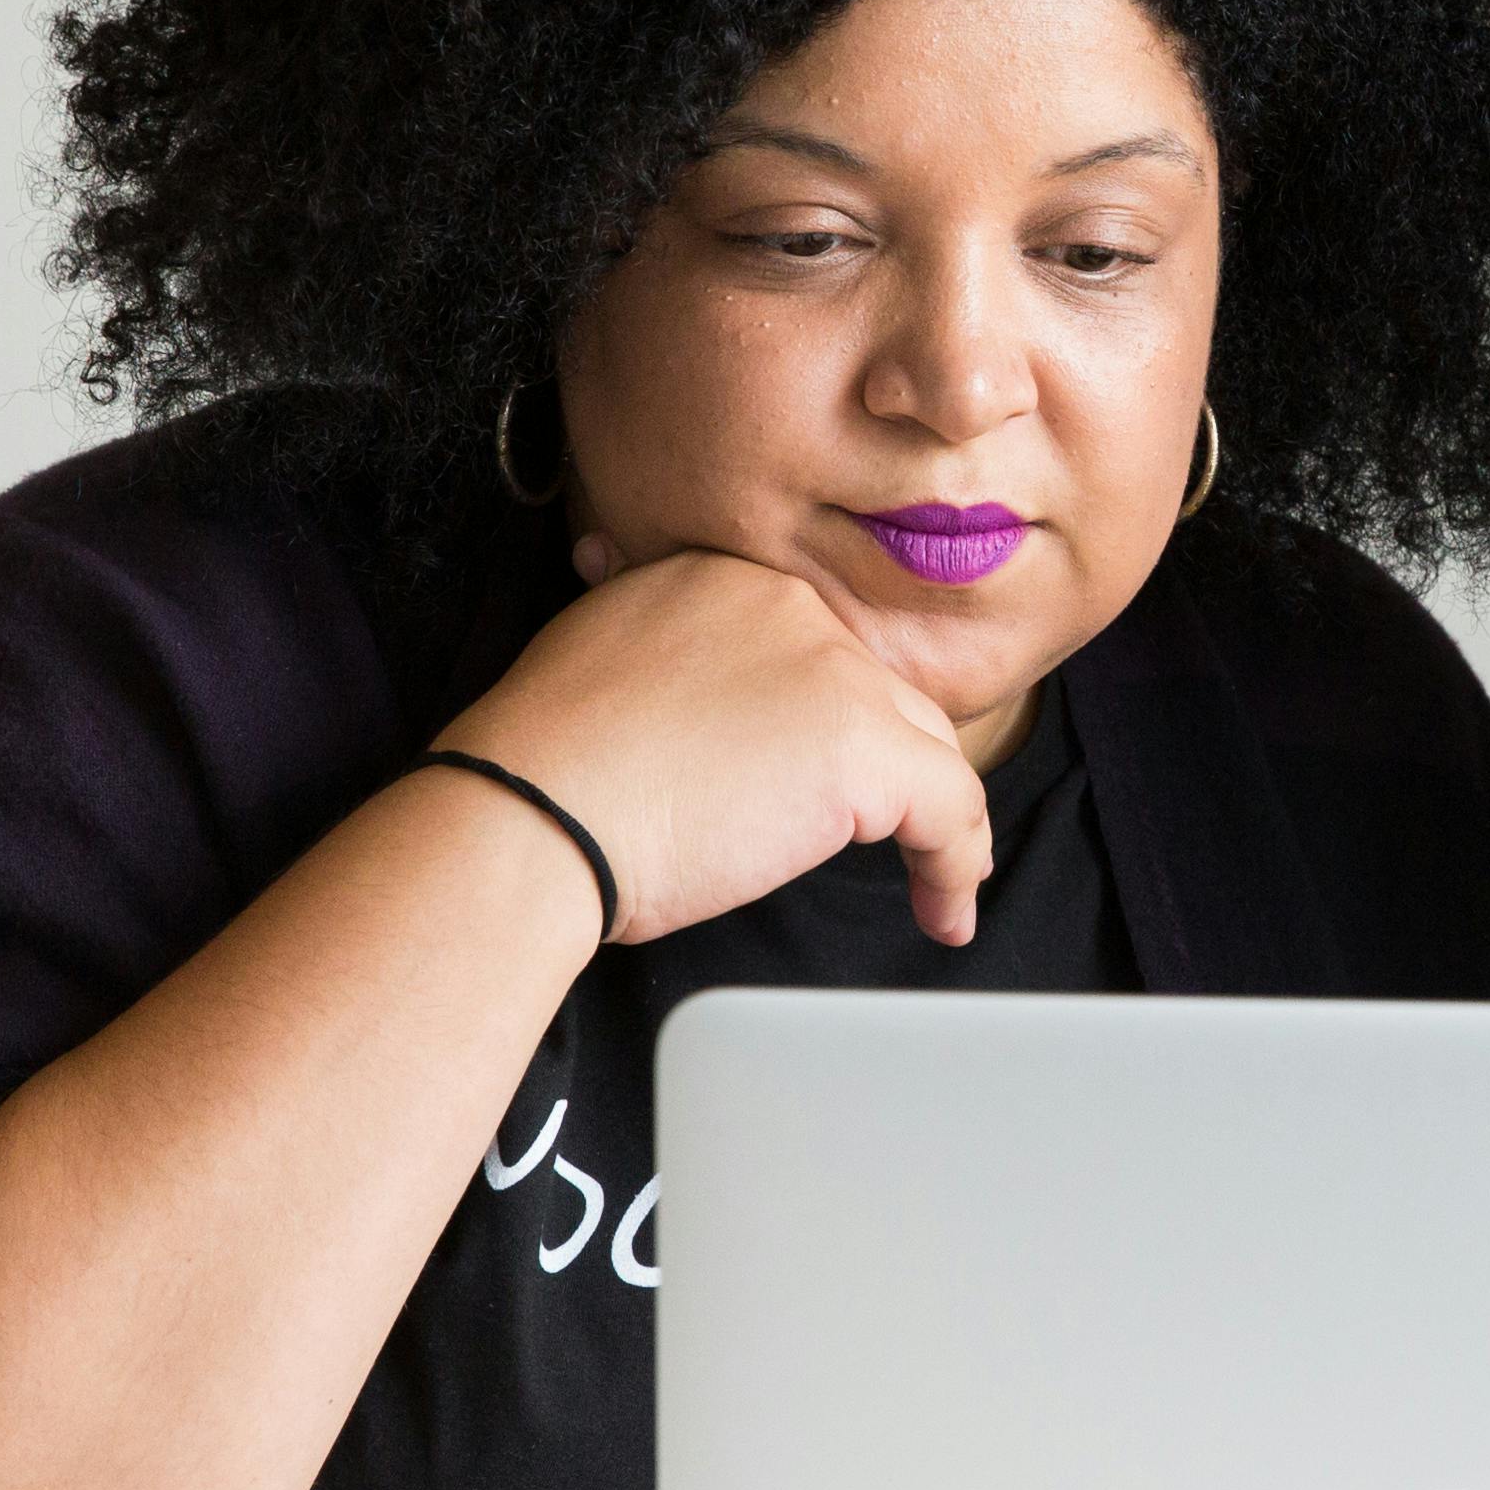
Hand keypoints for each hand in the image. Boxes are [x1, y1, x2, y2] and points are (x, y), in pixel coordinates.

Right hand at [431, 542, 1001, 946]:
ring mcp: (832, 671)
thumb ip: (658, 660)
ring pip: (923, 746)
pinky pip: (950, 808)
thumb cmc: (545, 772)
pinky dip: (956, 866)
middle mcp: (788, 606)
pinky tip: (943, 911)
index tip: (817, 778)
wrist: (533, 811)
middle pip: (877, 694)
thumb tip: (675, 694)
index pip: (815, 651)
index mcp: (723, 579)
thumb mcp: (598, 669)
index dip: (827, 723)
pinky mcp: (861, 748)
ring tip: (930, 881)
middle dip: (885, 769)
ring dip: (929, 818)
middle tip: (879, 835)